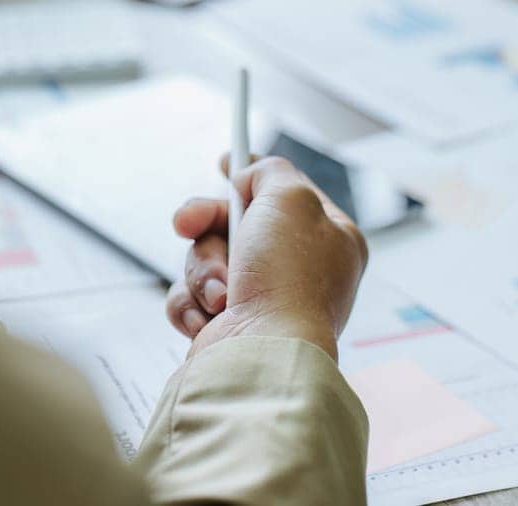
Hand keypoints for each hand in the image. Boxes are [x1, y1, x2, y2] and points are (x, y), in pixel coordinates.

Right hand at [166, 156, 367, 359]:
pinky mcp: (229, 327)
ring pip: (207, 259)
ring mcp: (264, 300)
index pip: (287, 193)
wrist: (263, 354)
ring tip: (220, 294)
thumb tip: (250, 176)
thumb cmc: (288, 281)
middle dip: (207, 225)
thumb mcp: (290, 197)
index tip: (226, 162)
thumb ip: (271, 171)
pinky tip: (208, 317)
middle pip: (235, 224)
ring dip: (204, 270)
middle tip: (188, 223)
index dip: (254, 176)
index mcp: (330, 239)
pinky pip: (192, 298)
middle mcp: (299, 270)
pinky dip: (191, 303)